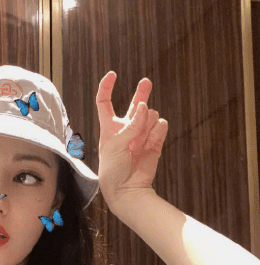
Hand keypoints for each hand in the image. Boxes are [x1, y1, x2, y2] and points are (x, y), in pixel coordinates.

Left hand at [96, 72, 168, 212]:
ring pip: (149, 116)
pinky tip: (151, 141)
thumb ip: (131, 125)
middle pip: (134, 105)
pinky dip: (157, 131)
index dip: (107, 88)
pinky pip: (160, 126)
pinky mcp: (154, 142)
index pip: (105, 102)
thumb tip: (145, 107)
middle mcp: (125, 130)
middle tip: (146, 81)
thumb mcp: (115, 145)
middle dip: (141, 93)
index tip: (112, 74)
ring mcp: (141, 135)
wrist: (127, 190)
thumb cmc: (113, 169)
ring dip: (146, 123)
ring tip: (140, 141)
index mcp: (109, 128)